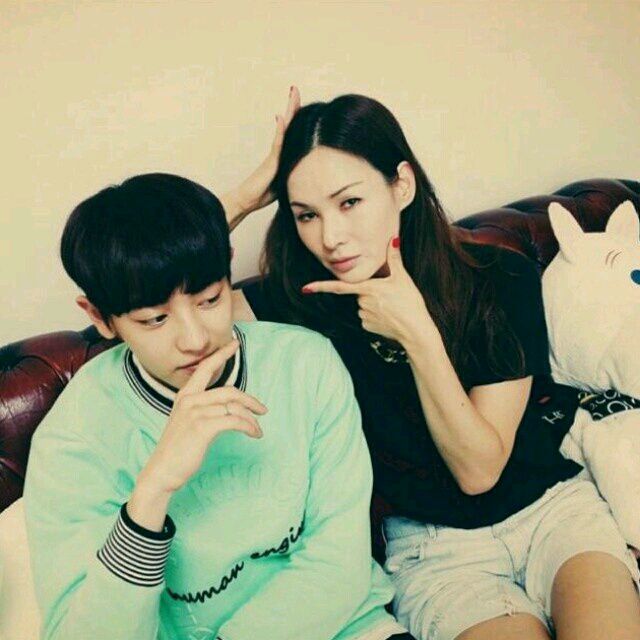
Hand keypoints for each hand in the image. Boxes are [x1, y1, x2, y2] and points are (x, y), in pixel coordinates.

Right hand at [138, 339, 267, 495]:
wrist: (162, 471)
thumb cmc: (178, 449)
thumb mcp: (188, 421)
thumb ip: (204, 409)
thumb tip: (230, 407)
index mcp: (185, 395)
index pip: (205, 368)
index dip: (221, 354)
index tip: (235, 344)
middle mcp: (190, 400)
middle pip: (229, 391)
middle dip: (250, 400)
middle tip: (263, 410)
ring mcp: (196, 413)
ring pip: (234, 408)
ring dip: (251, 420)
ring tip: (257, 430)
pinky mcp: (202, 427)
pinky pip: (234, 421)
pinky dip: (249, 427)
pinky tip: (254, 434)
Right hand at [225, 86, 300, 223]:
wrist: (246, 200)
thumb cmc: (262, 193)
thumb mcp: (283, 182)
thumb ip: (290, 173)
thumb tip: (302, 174)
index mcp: (282, 155)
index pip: (291, 133)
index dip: (296, 118)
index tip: (301, 104)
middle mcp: (278, 151)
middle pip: (287, 125)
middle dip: (292, 107)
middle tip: (294, 89)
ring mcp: (274, 155)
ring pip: (284, 129)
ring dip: (289, 111)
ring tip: (293, 94)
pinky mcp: (271, 163)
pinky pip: (277, 145)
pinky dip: (280, 131)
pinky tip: (282, 118)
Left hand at [302, 237, 434, 344]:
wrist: (416, 331)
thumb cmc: (410, 303)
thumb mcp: (403, 278)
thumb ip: (394, 258)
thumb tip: (393, 238)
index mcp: (368, 289)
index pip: (339, 287)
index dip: (321, 287)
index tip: (305, 289)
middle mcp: (362, 302)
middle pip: (360, 293)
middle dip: (371, 293)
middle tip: (391, 296)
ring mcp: (363, 316)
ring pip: (363, 306)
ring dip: (374, 305)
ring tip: (393, 307)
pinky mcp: (367, 327)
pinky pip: (367, 318)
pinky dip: (376, 317)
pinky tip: (389, 318)